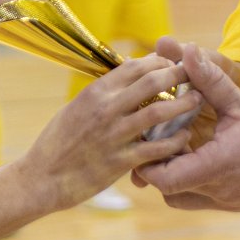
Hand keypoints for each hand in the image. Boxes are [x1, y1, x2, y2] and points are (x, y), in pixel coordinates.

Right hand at [19, 56, 199, 210]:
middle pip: (152, 81)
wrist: (41, 178)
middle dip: (178, 75)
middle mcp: (106, 109)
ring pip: (159, 112)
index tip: (172, 64)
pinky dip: (175, 141)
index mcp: (94, 92)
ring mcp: (114, 135)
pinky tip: (185, 138)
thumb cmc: (58, 142)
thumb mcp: (76, 108)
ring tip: (197, 101)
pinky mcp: (120, 162)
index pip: (134, 66)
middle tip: (194, 76)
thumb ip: (102, 94)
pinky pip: (156, 148)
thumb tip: (125, 75)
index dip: (158, 61)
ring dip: (183, 105)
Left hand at [133, 43, 239, 211]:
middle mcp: (221, 190)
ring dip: (175, 178)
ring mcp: (230, 201)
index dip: (148, 162)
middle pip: (168, 192)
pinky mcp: (238, 204)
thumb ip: (210, 80)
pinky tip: (200, 157)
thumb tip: (187, 52)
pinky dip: (194, 183)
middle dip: (158, 170)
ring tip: (180, 149)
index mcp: (220, 165)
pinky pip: (203, 199)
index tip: (150, 139)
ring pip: (183, 200)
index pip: (165, 179)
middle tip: (159, 142)